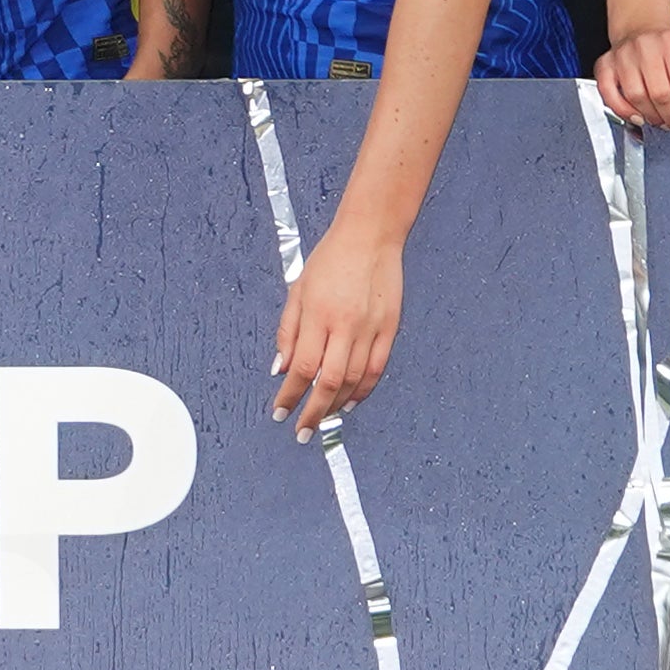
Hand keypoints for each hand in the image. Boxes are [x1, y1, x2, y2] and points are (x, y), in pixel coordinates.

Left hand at [271, 225, 403, 432]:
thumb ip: (288, 331)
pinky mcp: (390, 331)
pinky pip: (376, 370)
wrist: (370, 238)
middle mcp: (345, 325)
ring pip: (353, 380)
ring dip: (336, 404)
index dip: (290, 395)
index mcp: (318, 314)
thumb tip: (279, 368)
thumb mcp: (298, 289)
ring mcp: (370, 330)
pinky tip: (350, 402)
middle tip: (302, 430)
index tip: (280, 412)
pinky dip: (363, 391)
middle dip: (313, 411)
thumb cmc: (331, 260)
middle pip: (328, 381)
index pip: (302, 367)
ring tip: (322, 417)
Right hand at [592, 25, 669, 133]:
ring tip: (664, 122)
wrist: (643, 31)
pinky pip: (607, 92)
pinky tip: (638, 118)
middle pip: (660, 94)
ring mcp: (622, 55)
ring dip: (652, 117)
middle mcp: (645, 47)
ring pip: (636, 96)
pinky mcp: (605, 64)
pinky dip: (622, 110)